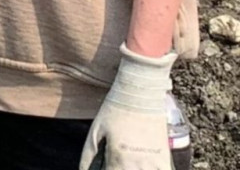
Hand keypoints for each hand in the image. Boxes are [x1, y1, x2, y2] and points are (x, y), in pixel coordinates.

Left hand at [79, 43, 176, 169]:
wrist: (142, 93)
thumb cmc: (115, 110)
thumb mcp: (95, 132)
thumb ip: (88, 157)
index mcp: (118, 161)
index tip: (104, 164)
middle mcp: (138, 166)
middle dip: (118, 167)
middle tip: (115, 160)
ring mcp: (155, 165)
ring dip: (132, 168)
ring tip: (125, 161)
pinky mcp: (166, 160)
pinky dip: (151, 168)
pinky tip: (142, 164)